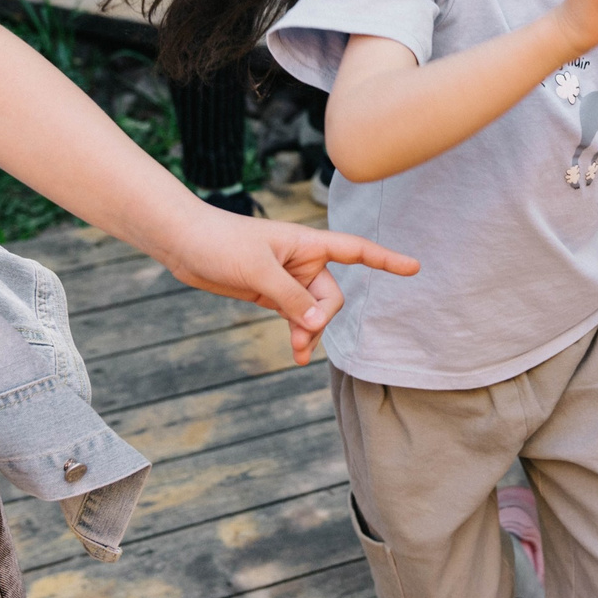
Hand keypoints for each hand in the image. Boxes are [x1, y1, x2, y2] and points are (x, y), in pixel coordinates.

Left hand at [143, 210, 420, 364]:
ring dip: (308, 334)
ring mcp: (288, 279)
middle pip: (332, 296)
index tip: (414, 268)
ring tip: (296, 355)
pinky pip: (296, 317)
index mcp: (307, 244)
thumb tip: (317, 324)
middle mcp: (304, 261)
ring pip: (315, 312)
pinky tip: (296, 354)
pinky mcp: (271, 294)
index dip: (385, 259)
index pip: (356, 250)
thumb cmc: (219, 242)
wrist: (183, 242)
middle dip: (321, 319)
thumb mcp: (258, 271)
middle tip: (301, 336)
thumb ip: (290, 298)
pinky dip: (298, 335)